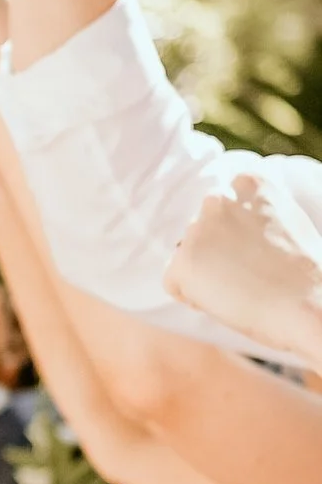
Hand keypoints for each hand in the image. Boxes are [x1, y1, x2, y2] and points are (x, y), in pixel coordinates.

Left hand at [169, 161, 321, 372]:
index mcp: (247, 181)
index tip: (254, 252)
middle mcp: (217, 198)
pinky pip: (174, 284)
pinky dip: (192, 297)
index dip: (232, 236)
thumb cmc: (306, 271)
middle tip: (247, 276)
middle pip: (201, 231)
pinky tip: (225, 301)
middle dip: (215, 254)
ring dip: (205, 274)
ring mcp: (197, 229)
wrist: (311, 302)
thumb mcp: (286, 220)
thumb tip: (234, 226)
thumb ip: (255, 212)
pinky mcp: (184, 263)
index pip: (219, 206)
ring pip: (187, 256)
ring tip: (241, 289)